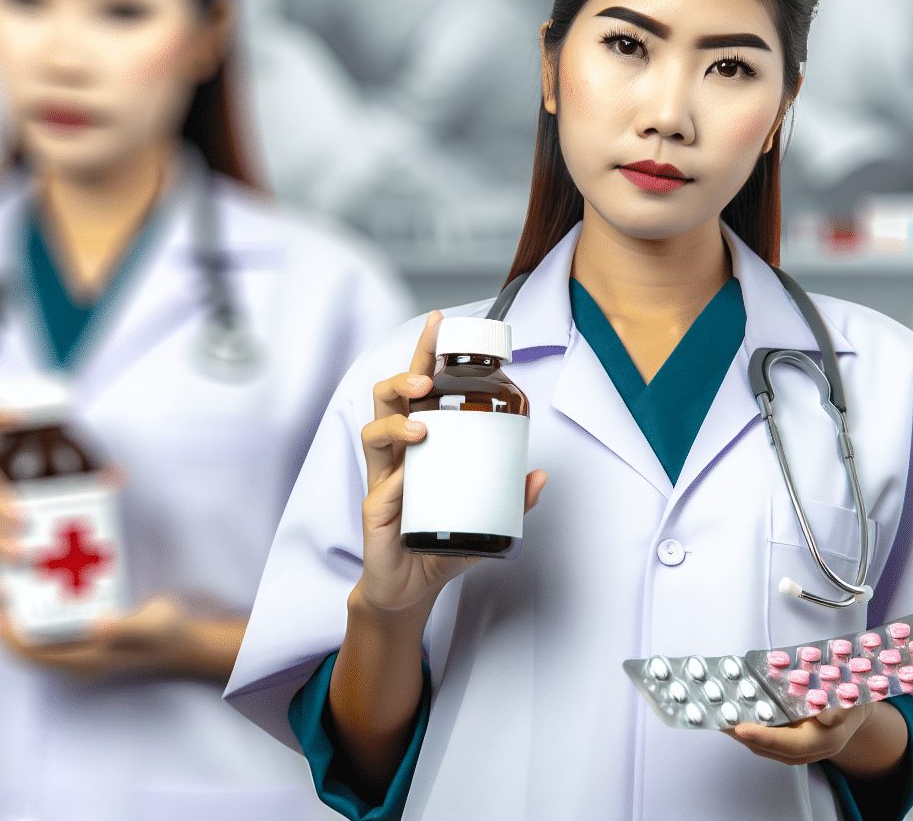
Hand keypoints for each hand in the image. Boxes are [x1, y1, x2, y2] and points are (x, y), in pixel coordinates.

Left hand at [0, 595, 242, 682]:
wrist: (184, 642)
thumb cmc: (167, 635)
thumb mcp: (150, 627)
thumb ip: (124, 627)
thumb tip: (97, 625)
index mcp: (82, 661)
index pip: (28, 654)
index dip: (4, 634)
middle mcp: (73, 659)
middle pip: (23, 645)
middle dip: (3, 620)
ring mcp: (78, 650)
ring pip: (33, 636)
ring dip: (17, 613)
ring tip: (5, 582)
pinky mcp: (84, 637)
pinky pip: (49, 627)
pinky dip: (37, 609)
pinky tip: (36, 584)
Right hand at [353, 310, 547, 618]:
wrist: (410, 590)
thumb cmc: (440, 542)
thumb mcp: (485, 517)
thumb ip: (511, 498)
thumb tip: (540, 476)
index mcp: (420, 443)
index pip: (420, 389)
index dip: (427, 354)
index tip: (440, 323)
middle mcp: (396, 455)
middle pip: (389, 398)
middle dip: (405, 378)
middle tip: (429, 382)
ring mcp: (382, 481)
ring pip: (373, 432)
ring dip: (397, 424)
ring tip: (422, 427)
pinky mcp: (376, 512)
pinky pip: (382, 489)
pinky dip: (398, 481)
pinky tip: (410, 480)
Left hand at [727, 699, 906, 777]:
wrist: (856, 711)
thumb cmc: (852, 700)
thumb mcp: (853, 698)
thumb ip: (840, 707)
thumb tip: (827, 715)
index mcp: (825, 740)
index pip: (791, 745)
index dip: (765, 737)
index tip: (740, 728)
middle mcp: (809, 750)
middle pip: (770, 747)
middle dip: (741, 733)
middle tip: (718, 717)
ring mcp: (797, 750)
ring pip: (763, 745)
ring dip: (740, 731)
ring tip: (719, 714)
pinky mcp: (788, 744)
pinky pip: (765, 739)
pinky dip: (748, 728)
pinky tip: (734, 713)